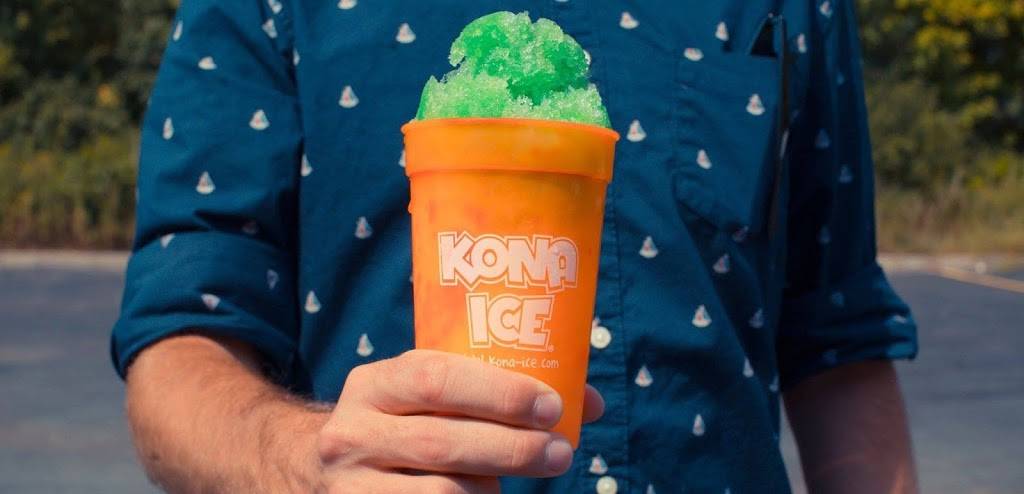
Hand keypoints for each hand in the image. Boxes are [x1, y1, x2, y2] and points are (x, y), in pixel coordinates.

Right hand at [316, 349, 604, 492]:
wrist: (332, 471)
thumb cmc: (407, 424)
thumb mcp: (433, 398)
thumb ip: (497, 392)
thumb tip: (590, 403)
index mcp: (375, 383)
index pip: (436, 378)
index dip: (499, 392)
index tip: (552, 406)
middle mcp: (353, 431)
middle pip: (442, 441)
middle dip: (512, 447)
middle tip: (559, 452)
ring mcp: (351, 484)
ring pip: (442, 493)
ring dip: (492, 488)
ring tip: (515, 480)